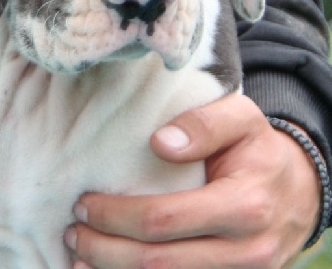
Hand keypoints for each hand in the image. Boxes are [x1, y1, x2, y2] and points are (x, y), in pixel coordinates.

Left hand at [65, 94, 321, 268]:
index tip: (85, 204)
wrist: (298, 190)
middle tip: (74, 232)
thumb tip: (159, 143)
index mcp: (244, 204)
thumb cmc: (258, 148)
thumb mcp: (242, 118)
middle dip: (107, 251)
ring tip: (81, 258)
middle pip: (160, 263)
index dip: (117, 216)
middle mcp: (246, 250)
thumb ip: (205, 124)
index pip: (165, 219)